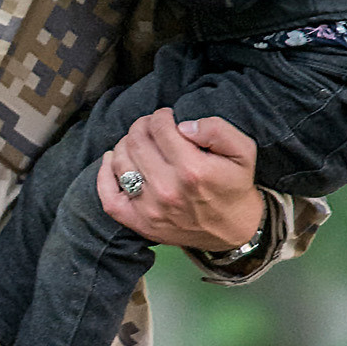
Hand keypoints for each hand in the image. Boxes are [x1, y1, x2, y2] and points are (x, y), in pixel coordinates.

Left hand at [96, 111, 263, 253]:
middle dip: (142, 126)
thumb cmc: (235, 185)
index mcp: (192, 170)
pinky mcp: (140, 223)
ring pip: (119, 163)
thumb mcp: (243, 151)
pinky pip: (109, 197)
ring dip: (125, 144)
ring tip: (138, 143)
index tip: (167, 117)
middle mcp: (167, 190)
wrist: (234, 230)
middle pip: (136, 142)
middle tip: (152, 127)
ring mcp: (150, 209)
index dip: (161, 116)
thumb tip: (183, 125)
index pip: (159, 128)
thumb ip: (217, 129)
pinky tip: (111, 160)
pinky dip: (103, 175)